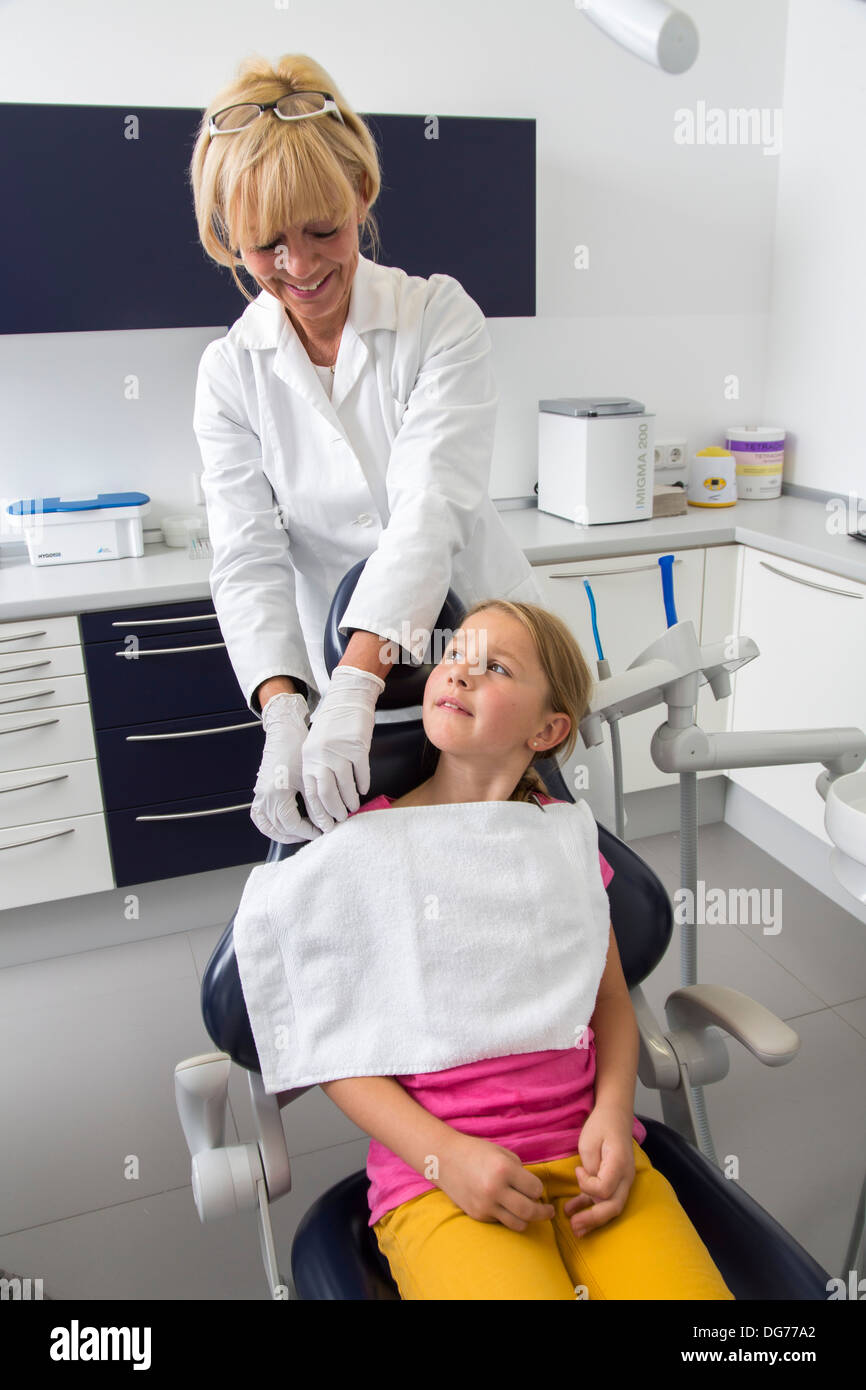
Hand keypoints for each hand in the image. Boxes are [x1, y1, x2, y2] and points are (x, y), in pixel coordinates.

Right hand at [250, 692, 321, 844]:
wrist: (284, 731)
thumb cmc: (296, 749)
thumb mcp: (308, 777)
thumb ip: (314, 803)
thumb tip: (323, 822)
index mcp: (276, 794)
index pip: (292, 824)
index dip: (308, 831)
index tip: (323, 830)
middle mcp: (264, 797)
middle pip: (279, 828)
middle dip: (299, 834)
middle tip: (316, 832)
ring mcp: (259, 795)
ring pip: (266, 825)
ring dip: (282, 834)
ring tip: (299, 834)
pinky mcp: (259, 791)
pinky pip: (259, 816)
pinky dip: (269, 825)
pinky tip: (281, 826)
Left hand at [301, 665, 384, 831]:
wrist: (347, 698)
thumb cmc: (332, 724)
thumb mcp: (316, 746)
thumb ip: (318, 768)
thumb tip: (324, 797)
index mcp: (308, 758)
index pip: (311, 793)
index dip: (319, 812)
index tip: (325, 824)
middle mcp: (321, 756)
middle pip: (327, 793)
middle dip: (334, 811)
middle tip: (341, 820)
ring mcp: (339, 752)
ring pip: (345, 786)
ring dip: (350, 800)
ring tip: (353, 808)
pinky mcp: (357, 747)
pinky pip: (361, 772)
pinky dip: (363, 784)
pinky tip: (363, 790)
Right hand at [435, 1131, 554, 1230]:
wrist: (444, 1159)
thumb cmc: (476, 1152)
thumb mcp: (502, 1153)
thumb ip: (520, 1171)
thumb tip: (535, 1192)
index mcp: (503, 1169)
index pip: (535, 1189)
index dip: (538, 1188)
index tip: (535, 1187)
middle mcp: (494, 1189)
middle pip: (530, 1211)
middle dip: (543, 1213)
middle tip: (548, 1211)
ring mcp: (485, 1205)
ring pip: (518, 1224)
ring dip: (527, 1219)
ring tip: (530, 1213)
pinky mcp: (477, 1215)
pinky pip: (501, 1222)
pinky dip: (508, 1217)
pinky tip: (506, 1207)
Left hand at [563, 1104, 635, 1236]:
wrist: (615, 1115)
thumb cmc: (601, 1125)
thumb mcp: (589, 1142)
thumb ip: (590, 1167)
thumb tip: (589, 1189)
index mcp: (619, 1163)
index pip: (604, 1189)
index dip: (587, 1185)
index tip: (577, 1170)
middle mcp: (626, 1176)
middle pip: (613, 1206)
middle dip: (593, 1219)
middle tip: (574, 1226)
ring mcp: (624, 1180)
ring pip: (612, 1207)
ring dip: (593, 1219)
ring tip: (575, 1229)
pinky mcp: (616, 1181)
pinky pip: (606, 1199)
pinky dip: (592, 1207)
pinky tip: (575, 1212)